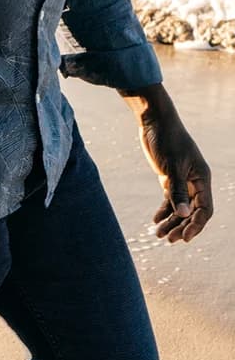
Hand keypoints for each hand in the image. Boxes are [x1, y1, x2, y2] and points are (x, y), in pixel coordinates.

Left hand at [122, 85, 212, 242]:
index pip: (205, 209)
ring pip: (180, 207)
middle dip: (181, 226)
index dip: (196, 225)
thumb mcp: (172, 167)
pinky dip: (164, 210)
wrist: (155, 121)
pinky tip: (155, 220)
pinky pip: (170, 199)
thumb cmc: (167, 140)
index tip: (183, 238)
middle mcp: (195, 181)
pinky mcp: (170, 177)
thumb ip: (178, 191)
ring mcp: (182, 180)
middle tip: (167, 239)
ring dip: (171, 221)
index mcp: (202, 178)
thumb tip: (185, 215)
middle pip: (192, 211)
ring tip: (158, 234)